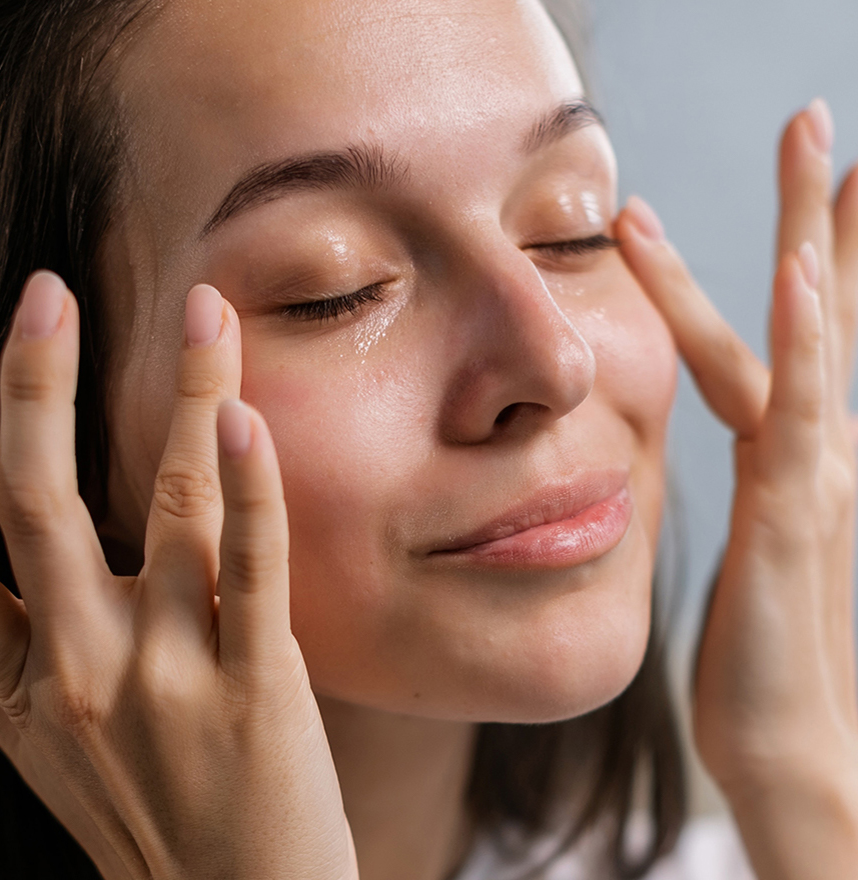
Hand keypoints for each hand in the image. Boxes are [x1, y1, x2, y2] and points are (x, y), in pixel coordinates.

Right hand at [0, 277, 356, 879]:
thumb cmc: (152, 814)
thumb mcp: (55, 743)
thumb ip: (18, 655)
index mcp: (19, 683)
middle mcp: (79, 670)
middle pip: (33, 500)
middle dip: (34, 386)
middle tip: (47, 295)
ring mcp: (167, 676)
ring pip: (167, 506)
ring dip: (185, 395)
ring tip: (204, 311)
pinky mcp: (256, 686)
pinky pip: (251, 567)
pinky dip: (248, 486)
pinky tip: (244, 417)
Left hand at [617, 100, 857, 877]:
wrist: (780, 738)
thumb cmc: (759, 648)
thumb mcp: (755, 545)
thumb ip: (755, 486)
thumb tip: (751, 451)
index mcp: (797, 451)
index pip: (805, 330)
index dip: (816, 252)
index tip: (821, 180)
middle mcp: (817, 447)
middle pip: (822, 304)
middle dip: (820, 212)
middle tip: (817, 117)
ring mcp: (813, 474)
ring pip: (807, 336)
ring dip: (809, 240)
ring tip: (816, 145)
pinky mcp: (791, 514)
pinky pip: (794, 414)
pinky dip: (804, 346)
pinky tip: (802, 281)